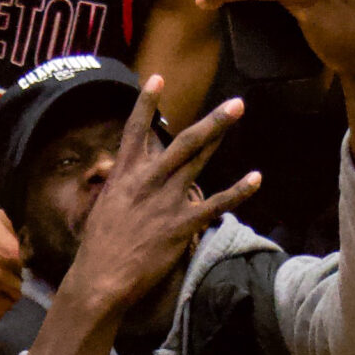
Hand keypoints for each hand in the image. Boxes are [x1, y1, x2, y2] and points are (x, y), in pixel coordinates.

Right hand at [0, 196, 25, 321]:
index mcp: (11, 254)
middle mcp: (0, 274)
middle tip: (4, 284)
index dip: (17, 271)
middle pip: (17, 291)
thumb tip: (17, 248)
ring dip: (3, 302)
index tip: (10, 271)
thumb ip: (12, 235)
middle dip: (12, 287)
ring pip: (4, 307)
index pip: (24, 272)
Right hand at [59, 77, 256, 316]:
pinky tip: (256, 178)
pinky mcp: (182, 223)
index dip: (145, 103)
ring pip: (199, 158)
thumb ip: (122, 188)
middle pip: (183, 140)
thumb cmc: (98, 247)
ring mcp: (167, 200)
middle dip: (211, 120)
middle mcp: (148, 180)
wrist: (100, 277)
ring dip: (220, 133)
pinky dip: (238, 190)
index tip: (156, 78)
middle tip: (236, 103)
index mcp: (125, 174)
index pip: (134, 130)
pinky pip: (216, 203)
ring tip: (239, 112)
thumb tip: (126, 178)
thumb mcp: (105, 207)